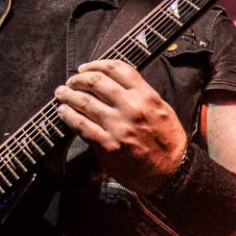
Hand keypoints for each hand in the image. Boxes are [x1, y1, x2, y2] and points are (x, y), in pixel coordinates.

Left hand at [54, 59, 188, 192]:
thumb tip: (116, 84)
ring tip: (62, 94)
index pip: (117, 69)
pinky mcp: (107, 145)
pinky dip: (68, 116)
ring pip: (84, 102)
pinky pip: (81, 125)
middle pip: (96, 82)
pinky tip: (63, 113)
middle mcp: (131, 107)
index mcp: (146, 96)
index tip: (86, 67)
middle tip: (71, 82)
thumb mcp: (161, 109)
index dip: (96, 64)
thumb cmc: (168, 141)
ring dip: (68, 95)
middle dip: (78, 79)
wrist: (173, 171)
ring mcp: (118, 126)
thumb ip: (141, 94)